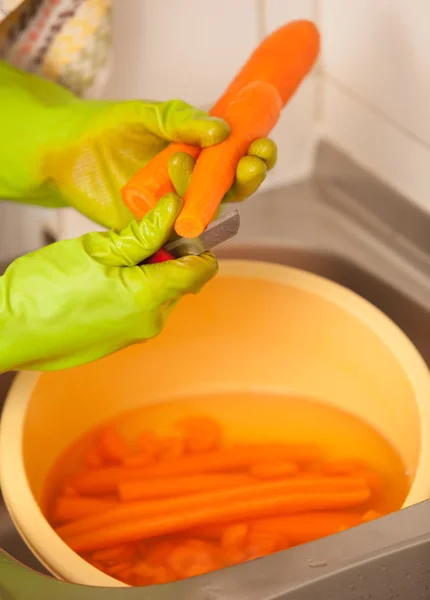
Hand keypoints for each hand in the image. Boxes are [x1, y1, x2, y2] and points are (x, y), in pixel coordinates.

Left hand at [0, 61, 276, 229]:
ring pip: (208, 212)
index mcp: (201, 156)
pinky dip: (183, 229)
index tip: (263, 145)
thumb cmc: (109, 128)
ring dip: (211, 198)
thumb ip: (183, 120)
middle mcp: (195, 185)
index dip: (257, 155)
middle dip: (248, 178)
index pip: (239, 159)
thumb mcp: (149, 115)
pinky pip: (177, 237)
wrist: (67, 152)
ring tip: (186, 167)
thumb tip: (222, 131)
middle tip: (250, 164)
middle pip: (233, 189)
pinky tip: (184, 217)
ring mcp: (176, 210)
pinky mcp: (155, 231)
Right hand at [0, 194, 216, 371]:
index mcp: (149, 297)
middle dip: (166, 255)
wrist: (8, 330)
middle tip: (133, 236)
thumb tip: (172, 211)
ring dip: (148, 272)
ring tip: (110, 259)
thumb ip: (141, 234)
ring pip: (160, 293)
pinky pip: (142, 308)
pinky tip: (102, 280)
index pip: (201, 270)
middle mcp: (151, 321)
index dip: (198, 244)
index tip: (181, 226)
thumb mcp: (96, 249)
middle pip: (180, 279)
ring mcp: (136, 334)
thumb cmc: (43, 290)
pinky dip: (134, 289)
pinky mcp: (122, 340)